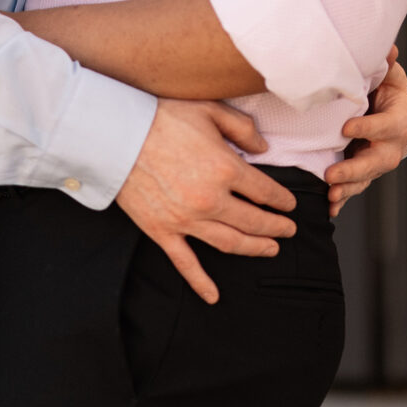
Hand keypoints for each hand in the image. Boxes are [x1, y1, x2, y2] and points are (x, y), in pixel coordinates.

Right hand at [115, 100, 298, 304]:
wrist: (117, 136)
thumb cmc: (162, 119)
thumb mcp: (209, 110)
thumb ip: (242, 128)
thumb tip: (264, 148)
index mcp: (226, 169)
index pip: (266, 191)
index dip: (282, 200)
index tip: (290, 204)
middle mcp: (211, 200)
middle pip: (254, 221)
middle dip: (276, 226)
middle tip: (288, 229)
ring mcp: (186, 220)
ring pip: (231, 243)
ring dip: (255, 248)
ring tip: (271, 249)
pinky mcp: (163, 231)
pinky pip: (186, 263)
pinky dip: (201, 282)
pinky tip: (213, 296)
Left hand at [326, 47, 406, 218]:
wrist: (403, 120)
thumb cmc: (392, 95)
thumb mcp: (392, 78)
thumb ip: (387, 66)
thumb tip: (389, 48)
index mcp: (397, 121)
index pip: (384, 126)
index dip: (368, 128)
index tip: (347, 127)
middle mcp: (391, 147)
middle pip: (375, 161)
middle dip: (354, 169)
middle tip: (332, 174)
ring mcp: (378, 162)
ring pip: (366, 178)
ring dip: (348, 188)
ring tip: (330, 194)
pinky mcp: (367, 173)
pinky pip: (357, 188)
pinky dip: (344, 199)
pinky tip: (330, 208)